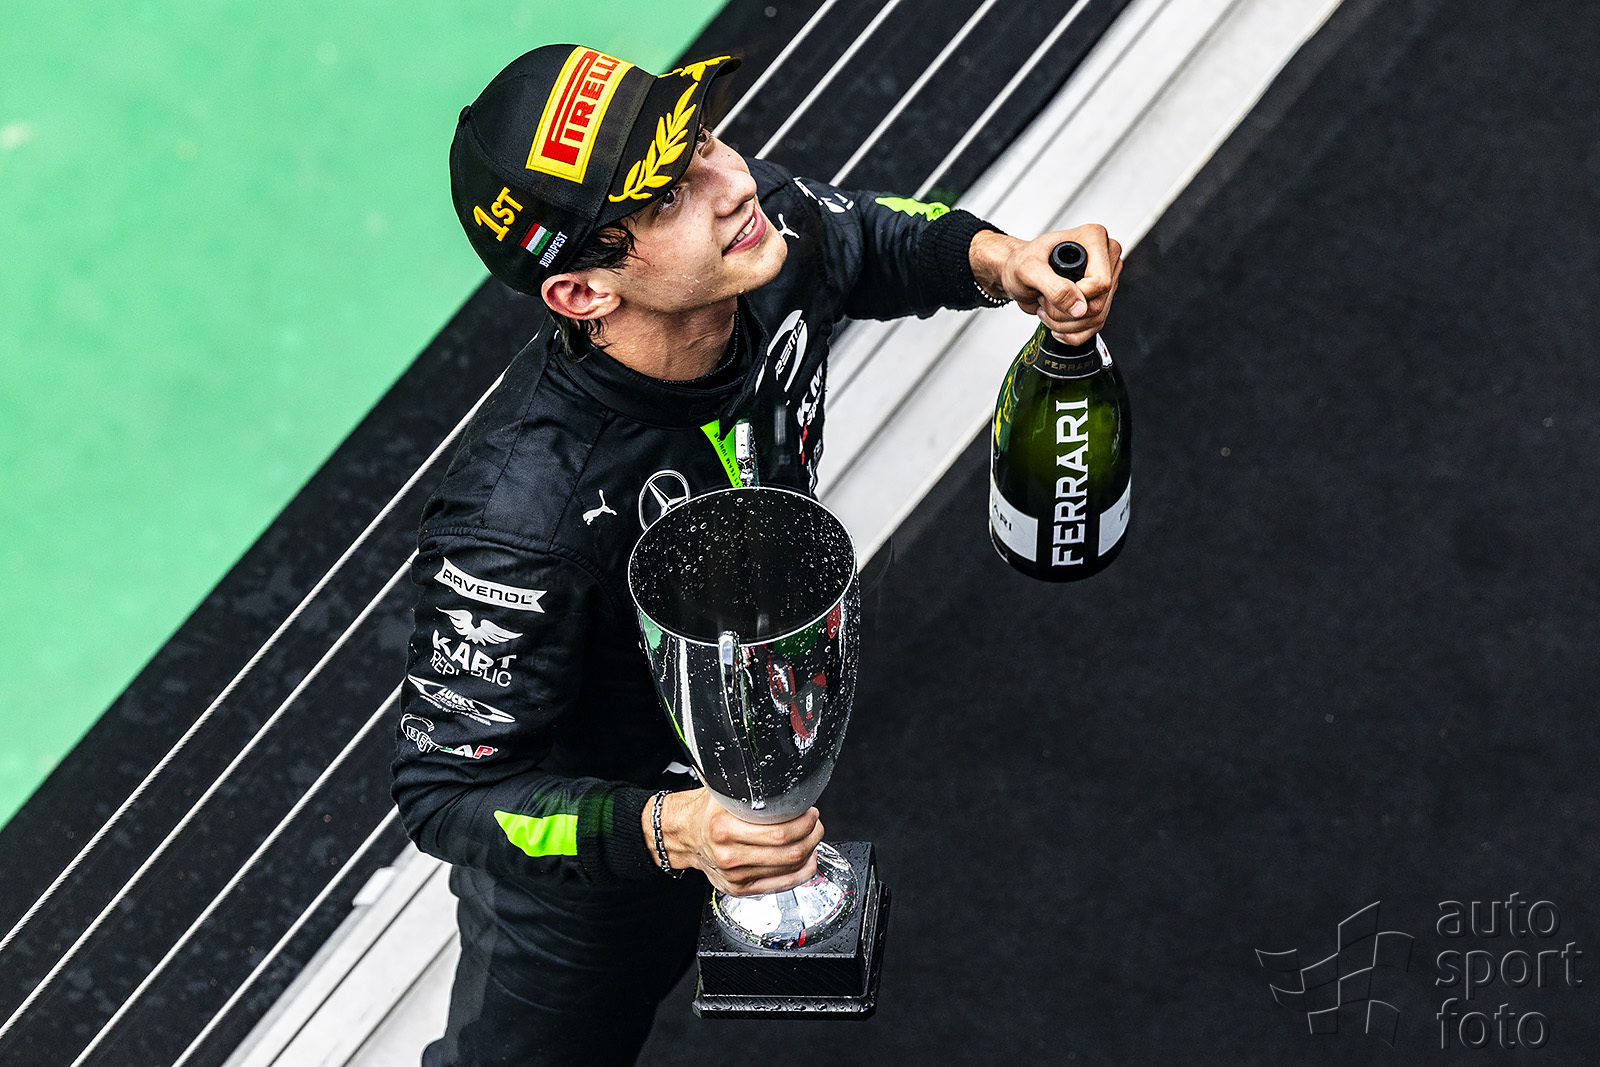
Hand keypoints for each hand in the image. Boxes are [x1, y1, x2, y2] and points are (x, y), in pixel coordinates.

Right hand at [644, 787, 823, 895]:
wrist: (684, 836)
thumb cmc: (706, 812)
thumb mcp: (722, 790)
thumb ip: (748, 784)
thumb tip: (775, 770)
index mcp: (725, 828)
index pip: (779, 833)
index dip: (803, 823)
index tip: (810, 812)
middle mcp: (729, 855)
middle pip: (788, 852)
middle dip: (811, 836)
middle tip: (815, 823)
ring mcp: (736, 876)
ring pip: (788, 869)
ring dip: (809, 852)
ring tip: (811, 837)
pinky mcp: (740, 889)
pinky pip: (781, 885)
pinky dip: (801, 872)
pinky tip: (806, 860)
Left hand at [971, 224, 1123, 345]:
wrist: (1014, 273)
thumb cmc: (1020, 262)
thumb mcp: (1028, 269)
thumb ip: (1054, 286)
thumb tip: (1079, 307)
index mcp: (1094, 239)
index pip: (1100, 283)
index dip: (1074, 296)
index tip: (1050, 292)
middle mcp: (1105, 258)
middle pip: (1098, 304)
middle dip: (1064, 313)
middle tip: (1044, 299)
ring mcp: (1104, 280)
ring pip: (1096, 319)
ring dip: (1064, 323)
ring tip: (1047, 307)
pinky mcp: (1099, 299)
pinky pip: (1093, 328)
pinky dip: (1070, 332)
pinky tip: (1055, 320)